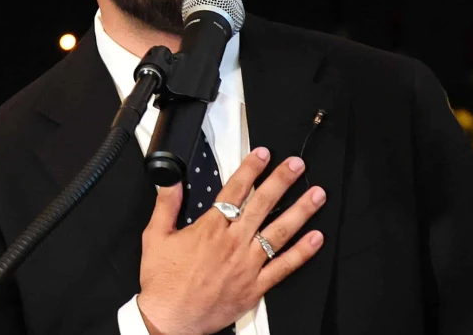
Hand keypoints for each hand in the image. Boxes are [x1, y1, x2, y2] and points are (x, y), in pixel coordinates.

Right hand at [135, 148, 326, 334]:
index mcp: (209, 229)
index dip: (250, 169)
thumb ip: (166, 205)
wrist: (170, 319)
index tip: (263, 154)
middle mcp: (232, 244)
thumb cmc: (163, 282)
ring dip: (300, 211)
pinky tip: (315, 238)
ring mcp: (247, 265)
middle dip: (281, 181)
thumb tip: (170, 181)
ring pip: (279, 232)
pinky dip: (302, 253)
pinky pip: (284, 267)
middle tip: (296, 165)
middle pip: (262, 205)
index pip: (234, 191)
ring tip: (316, 195)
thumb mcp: (155, 237)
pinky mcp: (255, 287)